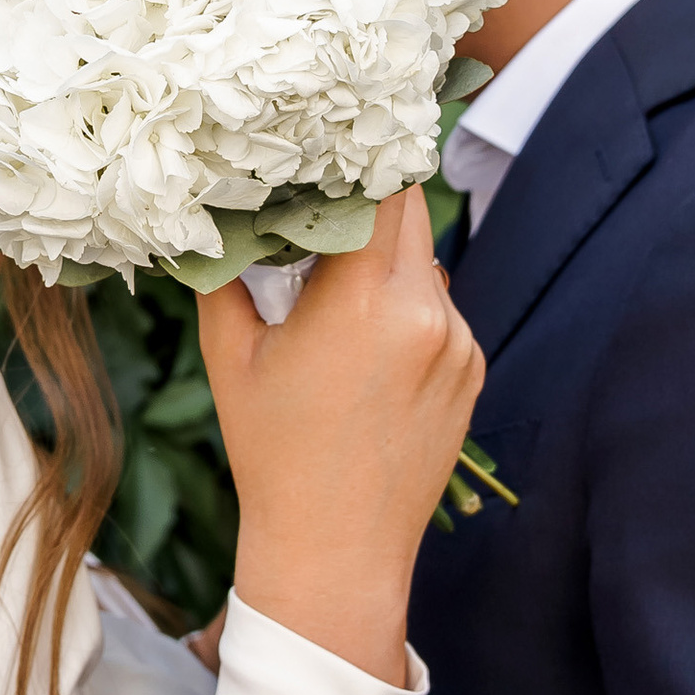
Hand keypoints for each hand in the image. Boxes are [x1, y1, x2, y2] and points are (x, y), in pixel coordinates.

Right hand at [197, 186, 482, 678]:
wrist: (336, 552)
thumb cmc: (272, 454)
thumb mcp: (230, 355)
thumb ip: (228, 272)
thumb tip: (221, 212)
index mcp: (364, 298)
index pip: (382, 186)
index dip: (359, 155)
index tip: (328, 142)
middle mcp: (425, 313)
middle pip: (410, 214)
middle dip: (367, 202)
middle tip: (321, 198)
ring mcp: (458, 344)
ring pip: (424, 262)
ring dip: (385, 259)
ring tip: (335, 290)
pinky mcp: (472, 372)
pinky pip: (440, 311)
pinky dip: (405, 308)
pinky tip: (364, 347)